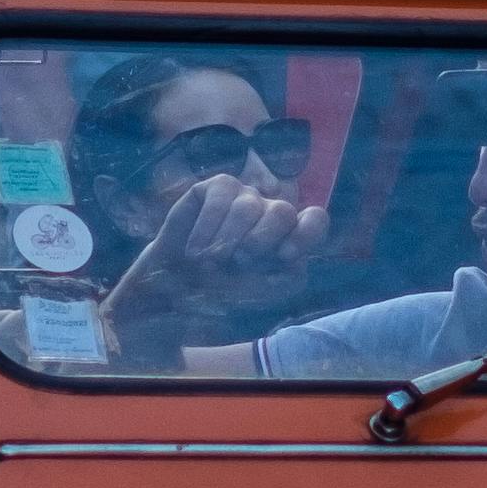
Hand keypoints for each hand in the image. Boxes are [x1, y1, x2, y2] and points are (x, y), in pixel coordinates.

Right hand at [101, 170, 329, 346]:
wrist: (172, 293)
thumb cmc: (220, 294)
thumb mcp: (257, 297)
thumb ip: (283, 280)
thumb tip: (292, 258)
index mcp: (288, 238)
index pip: (314, 220)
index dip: (305, 233)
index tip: (284, 256)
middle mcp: (268, 214)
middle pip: (282, 210)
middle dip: (259, 240)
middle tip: (238, 262)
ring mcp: (242, 198)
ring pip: (249, 205)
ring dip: (227, 240)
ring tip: (208, 263)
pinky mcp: (212, 189)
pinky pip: (221, 194)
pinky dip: (206, 227)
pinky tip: (194, 251)